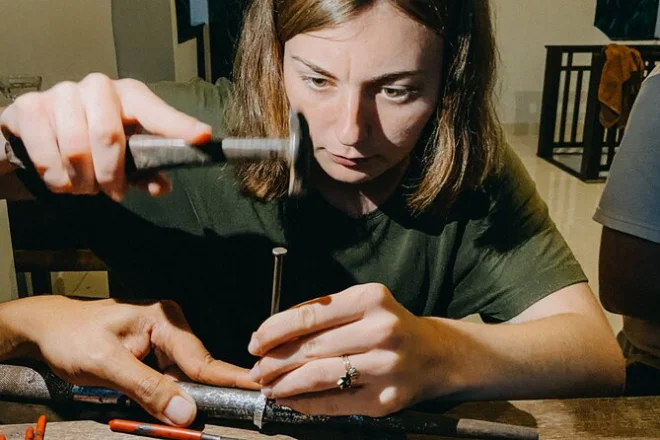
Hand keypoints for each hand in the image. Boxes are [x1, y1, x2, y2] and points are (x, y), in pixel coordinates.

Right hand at [0, 73, 210, 199]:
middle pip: (108, 135)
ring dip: (82, 181)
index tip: (203, 137)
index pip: (156, 111)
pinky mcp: (29, 107)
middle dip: (110, 174)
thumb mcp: (125, 157)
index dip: (179, 125)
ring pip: (75, 147)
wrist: (37, 130)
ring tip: (85, 187)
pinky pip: (45, 152)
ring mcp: (62, 94)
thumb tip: (162, 187)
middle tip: (112, 192)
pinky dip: (56, 177)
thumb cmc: (93, 143)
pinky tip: (62, 182)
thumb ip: (146, 172)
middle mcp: (98, 87)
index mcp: (130, 96)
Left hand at [14, 296, 257, 425]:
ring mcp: (160, 342)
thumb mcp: (106, 363)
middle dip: (188, 399)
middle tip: (185, 421)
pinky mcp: (151, 355)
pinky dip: (157, 398)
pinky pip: (164, 382)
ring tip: (138, 400)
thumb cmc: (70, 335)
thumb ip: (147, 388)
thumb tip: (184, 411)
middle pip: (192, 373)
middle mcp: (168, 328)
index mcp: (164, 320)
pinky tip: (140, 398)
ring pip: (178, 381)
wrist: (45, 329)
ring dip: (168, 401)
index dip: (226, 380)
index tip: (254, 389)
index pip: (201, 359)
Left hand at [247, 283, 438, 416]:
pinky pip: (333, 402)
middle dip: (273, 360)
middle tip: (256, 369)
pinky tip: (290, 399)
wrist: (436, 355)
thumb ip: (322, 314)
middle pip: (310, 347)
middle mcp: (381, 330)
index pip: (308, 314)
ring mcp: (386, 367)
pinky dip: (304, 403)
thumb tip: (269, 335)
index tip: (255, 341)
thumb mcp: (362, 305)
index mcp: (371, 299)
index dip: (274, 330)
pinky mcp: (386, 399)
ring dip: (284, 384)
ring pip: (318, 376)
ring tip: (267, 386)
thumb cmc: (389, 325)